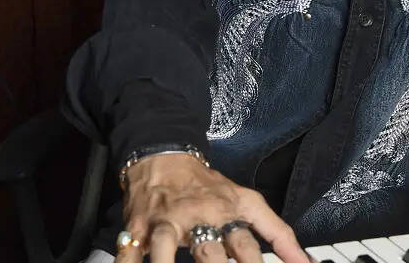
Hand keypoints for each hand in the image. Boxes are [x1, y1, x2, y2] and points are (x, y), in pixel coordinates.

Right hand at [118, 153, 306, 262]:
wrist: (164, 156)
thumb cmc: (209, 187)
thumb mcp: (248, 202)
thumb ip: (279, 234)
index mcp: (228, 213)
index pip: (248, 245)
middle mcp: (200, 218)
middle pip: (208, 253)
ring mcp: (168, 222)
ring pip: (164, 247)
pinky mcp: (140, 226)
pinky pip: (130, 250)